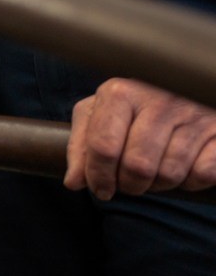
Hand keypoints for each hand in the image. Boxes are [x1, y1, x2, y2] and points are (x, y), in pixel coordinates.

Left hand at [65, 77, 215, 199]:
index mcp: (120, 92)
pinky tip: (181, 168)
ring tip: (153, 173)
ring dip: (158, 185)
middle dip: (129, 185)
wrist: (182, 86)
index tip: (100, 189)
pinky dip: (189, 182)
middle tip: (128, 183)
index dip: (98, 176)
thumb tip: (73, 182)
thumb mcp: (100, 113)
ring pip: (169, 173)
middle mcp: (157, 99)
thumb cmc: (133, 105)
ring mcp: (192, 114)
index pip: (103, 146)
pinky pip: (202, 175)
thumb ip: (82, 145)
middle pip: (137, 166)